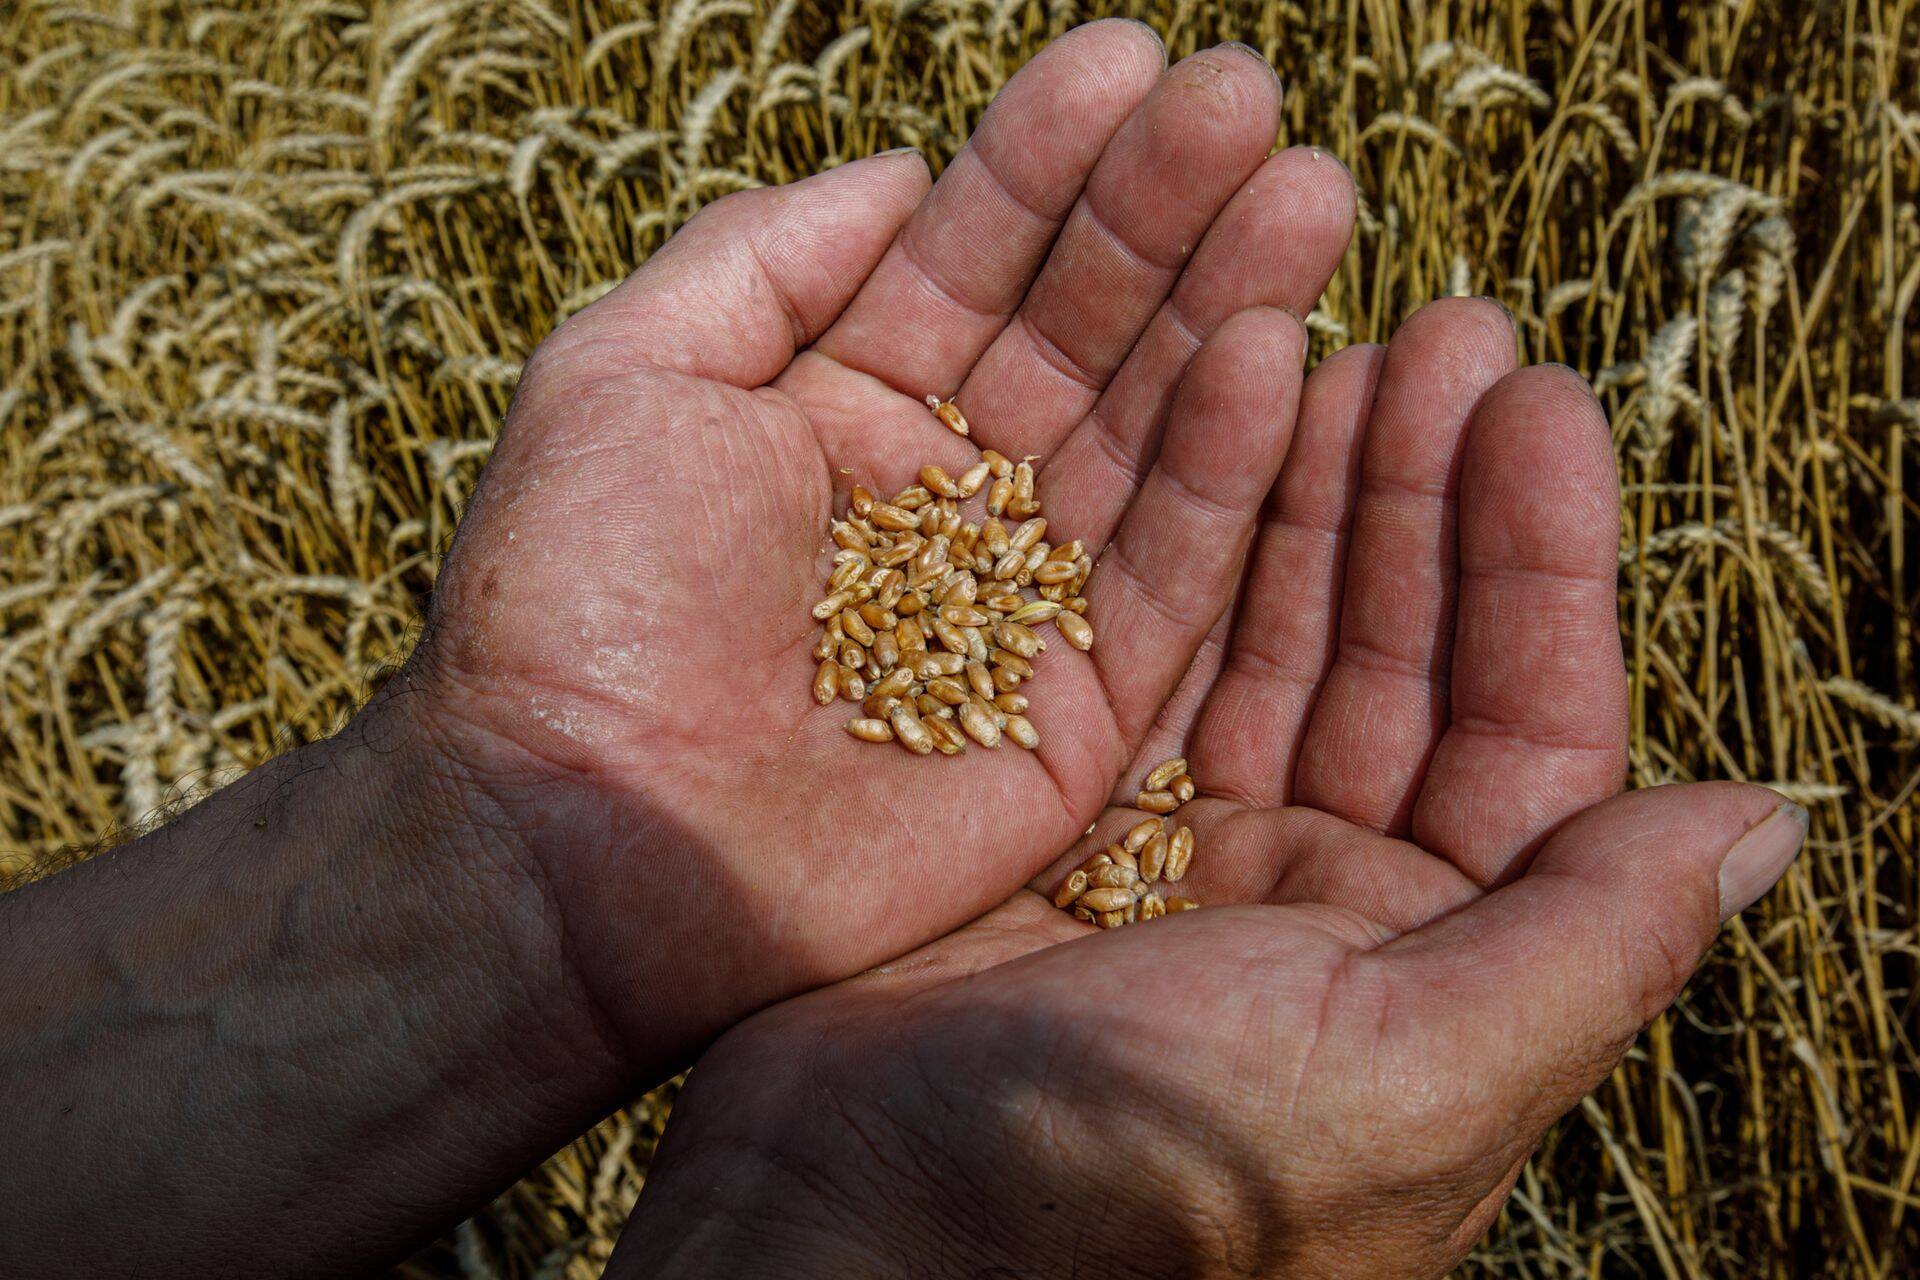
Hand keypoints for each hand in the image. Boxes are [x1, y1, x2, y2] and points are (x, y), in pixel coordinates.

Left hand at [407, 21, 1356, 1076]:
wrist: (575, 837)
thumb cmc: (571, 606)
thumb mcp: (625, 374)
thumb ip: (763, 261)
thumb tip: (899, 170)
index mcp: (843, 411)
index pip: (970, 261)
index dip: (1046, 163)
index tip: (1130, 61)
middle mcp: (948, 499)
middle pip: (1080, 334)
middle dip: (1161, 214)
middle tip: (1243, 96)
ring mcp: (1022, 608)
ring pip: (1148, 438)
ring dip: (1227, 313)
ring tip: (1304, 190)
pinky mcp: (1078, 720)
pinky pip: (1169, 583)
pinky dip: (1222, 473)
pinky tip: (1269, 353)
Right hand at [604, 301, 1807, 1277]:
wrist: (837, 1233)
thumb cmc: (1121, 1187)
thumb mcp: (1401, 1077)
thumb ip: (1587, 945)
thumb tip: (1767, 825)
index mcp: (1432, 977)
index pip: (1530, 738)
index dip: (1540, 566)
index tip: (1538, 404)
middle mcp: (1324, 913)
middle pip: (1406, 665)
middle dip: (1430, 500)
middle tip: (1444, 333)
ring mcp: (1187, 860)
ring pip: (1280, 641)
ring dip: (1319, 498)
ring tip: (1342, 343)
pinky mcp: (1065, 824)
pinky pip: (1149, 653)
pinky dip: (1184, 547)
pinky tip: (1207, 442)